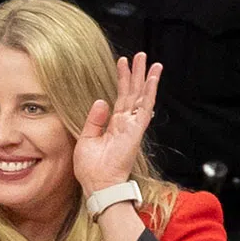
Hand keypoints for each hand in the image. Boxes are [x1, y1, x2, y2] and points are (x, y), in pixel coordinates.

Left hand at [73, 53, 161, 196]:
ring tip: (148, 60)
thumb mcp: (86, 139)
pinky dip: (150, 91)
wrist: (98, 184)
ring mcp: (132, 126)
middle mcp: (126, 124)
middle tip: (139, 56)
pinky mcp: (136, 130)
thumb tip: (101, 100)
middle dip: (136, 74)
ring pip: (141, 97)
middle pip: (133, 94)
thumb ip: (94, 120)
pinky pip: (145, 107)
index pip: (121, 99)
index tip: (122, 63)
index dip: (122, 80)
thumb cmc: (91, 169)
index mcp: (114, 126)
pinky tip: (153, 77)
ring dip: (146, 78)